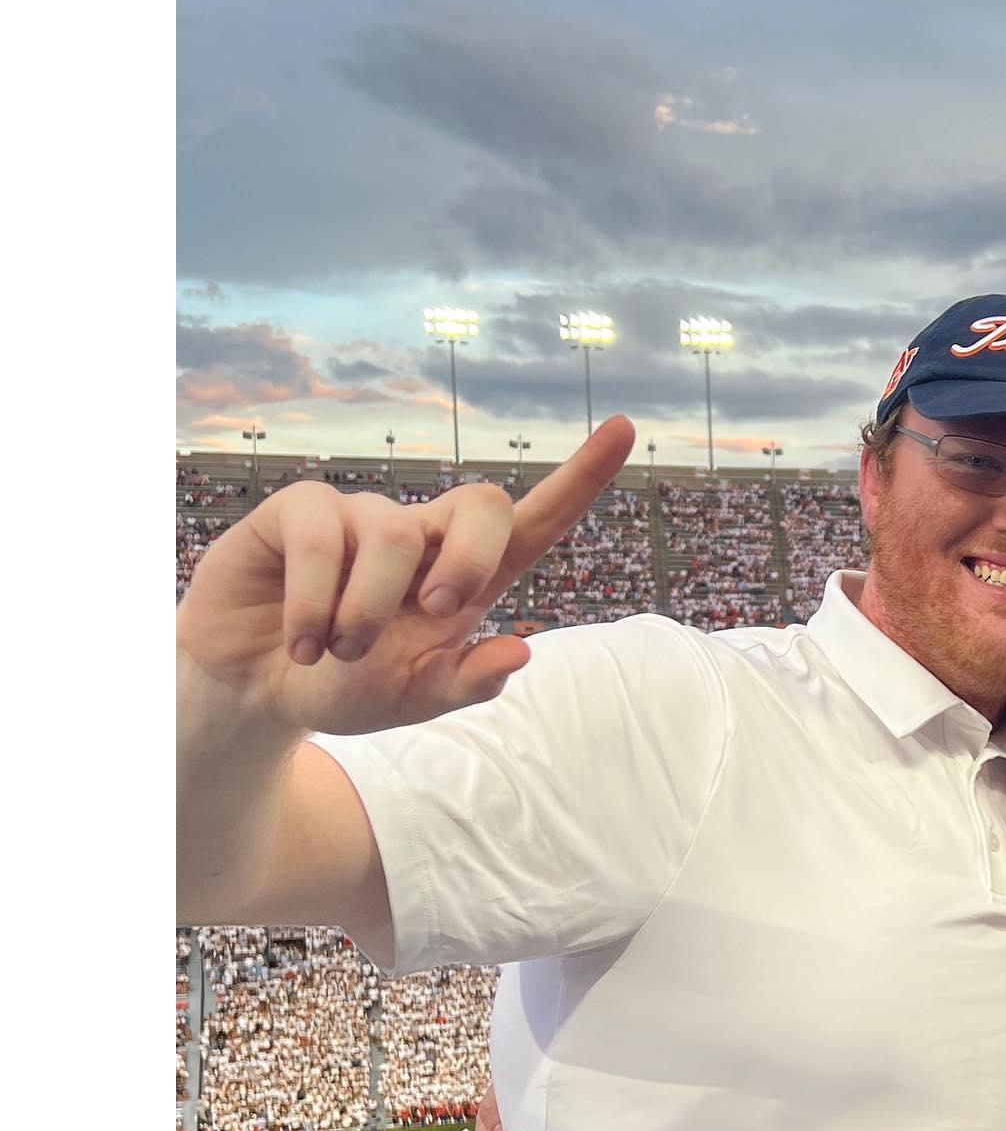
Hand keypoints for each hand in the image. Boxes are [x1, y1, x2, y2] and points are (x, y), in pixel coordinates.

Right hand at [178, 418, 635, 736]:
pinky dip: (317, 601)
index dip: (580, 477)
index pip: (535, 522)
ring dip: (367, 611)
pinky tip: (301, 642)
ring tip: (335, 652)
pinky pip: (324, 533)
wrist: (253, 694)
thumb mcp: (412, 700)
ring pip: (396, 536)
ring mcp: (362, 517)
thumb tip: (522, 649)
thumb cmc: (343, 687)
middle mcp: (421, 536)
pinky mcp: (299, 511)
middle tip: (434, 614)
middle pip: (484, 502)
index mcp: (465, 578)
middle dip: (472, 558)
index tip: (627, 430)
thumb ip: (467, 682)